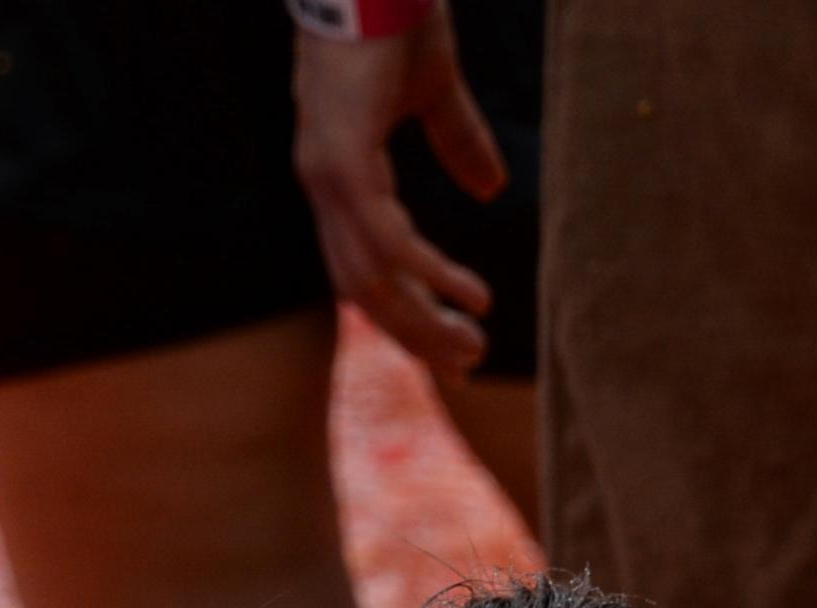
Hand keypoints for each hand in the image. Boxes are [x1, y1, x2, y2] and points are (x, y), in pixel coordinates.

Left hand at [291, 2, 507, 373]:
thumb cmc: (396, 19)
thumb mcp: (435, 90)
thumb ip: (458, 140)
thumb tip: (492, 189)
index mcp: (340, 177)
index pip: (367, 264)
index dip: (406, 306)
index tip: (450, 340)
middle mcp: (325, 188)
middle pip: (364, 288)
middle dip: (414, 331)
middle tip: (463, 364)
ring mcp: (327, 179)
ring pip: (370, 277)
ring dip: (421, 316)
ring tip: (470, 343)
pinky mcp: (340, 162)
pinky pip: (383, 238)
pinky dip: (424, 271)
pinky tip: (464, 294)